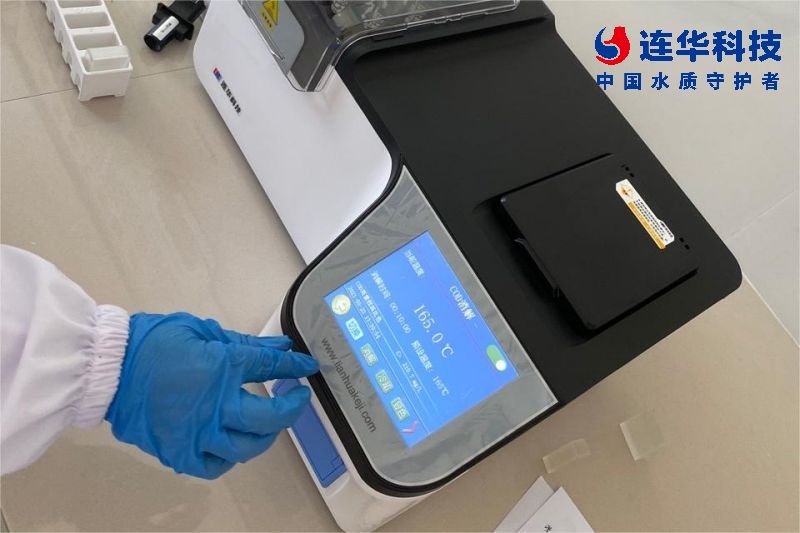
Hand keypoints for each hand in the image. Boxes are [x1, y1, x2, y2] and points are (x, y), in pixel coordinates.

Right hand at [105, 312, 318, 478]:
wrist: (107, 367)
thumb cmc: (153, 343)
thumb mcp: (204, 331)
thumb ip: (246, 344)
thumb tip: (282, 348)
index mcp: (222, 368)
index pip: (271, 370)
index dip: (295, 369)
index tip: (307, 368)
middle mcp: (215, 406)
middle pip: (269, 417)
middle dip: (291, 408)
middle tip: (297, 399)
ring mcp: (197, 433)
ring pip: (246, 447)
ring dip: (265, 436)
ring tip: (270, 424)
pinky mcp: (178, 452)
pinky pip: (214, 465)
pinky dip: (229, 458)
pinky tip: (233, 444)